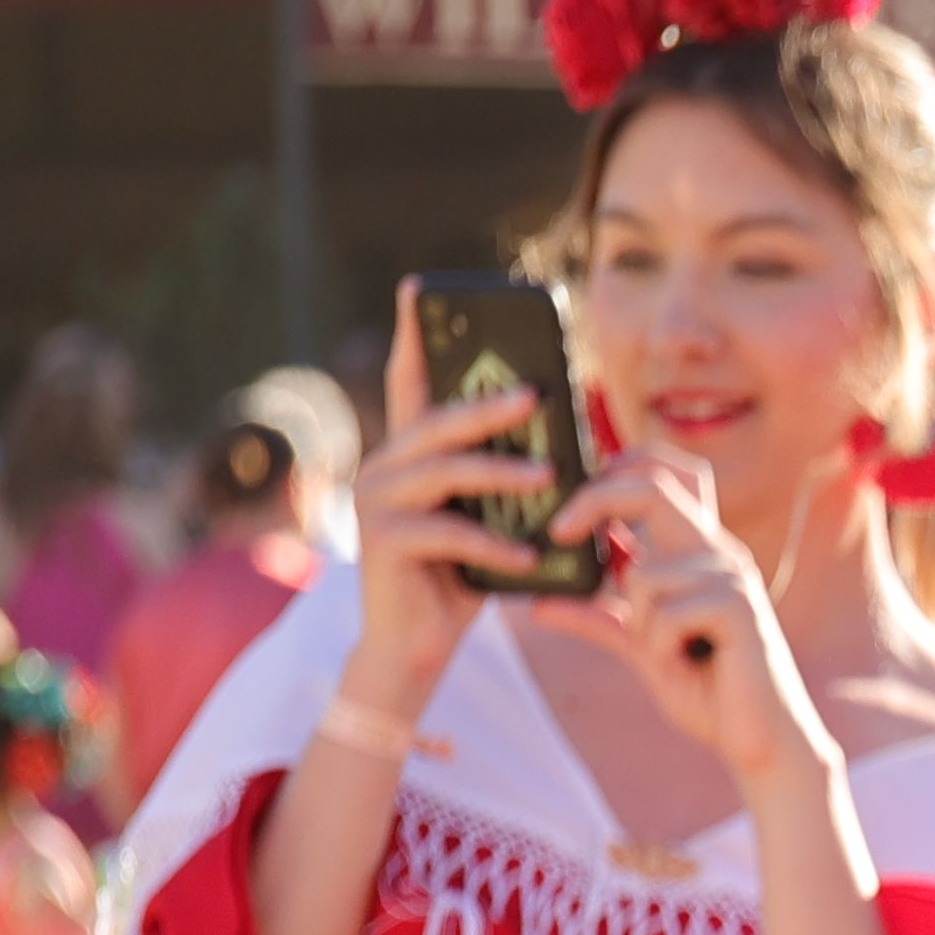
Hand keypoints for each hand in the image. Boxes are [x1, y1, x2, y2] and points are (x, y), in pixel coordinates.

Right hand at [355, 283, 558, 704]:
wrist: (414, 648)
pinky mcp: (383, 544)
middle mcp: (381, 467)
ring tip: (549, 479)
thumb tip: (557, 438)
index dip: (413, 335)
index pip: (408, 383)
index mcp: (405, 454)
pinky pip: (448, 533)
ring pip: (445, 472)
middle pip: (437, 422)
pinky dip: (494, 545)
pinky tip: (529, 556)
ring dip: (502, 474)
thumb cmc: (459, 577)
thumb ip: (498, 476)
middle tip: (535, 396)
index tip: (417, 286)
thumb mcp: (483, 517)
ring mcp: (376, 503)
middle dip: (488, 406)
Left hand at [522, 450, 837, 794]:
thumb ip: (597, 619)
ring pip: (642, 575)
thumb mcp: (640, 649)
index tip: (565, 519)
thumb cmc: (709, 692)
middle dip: (596, 500)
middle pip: (652, 488)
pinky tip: (693, 667)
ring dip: (640, 628)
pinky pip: (664, 615)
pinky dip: (662, 650)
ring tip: (674, 656)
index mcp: (696, 552)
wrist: (759, 741)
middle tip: (560, 531)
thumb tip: (539, 603)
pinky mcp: (737, 607)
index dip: (610, 477)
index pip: (659, 480)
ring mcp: (730, 577)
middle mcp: (716, 553)